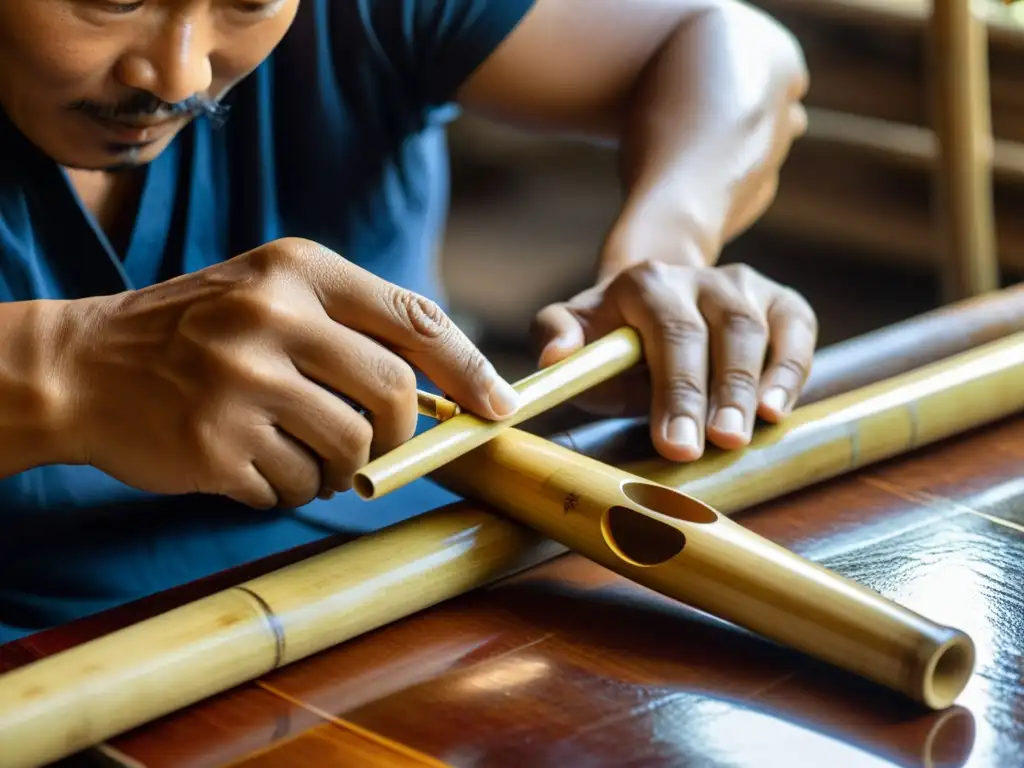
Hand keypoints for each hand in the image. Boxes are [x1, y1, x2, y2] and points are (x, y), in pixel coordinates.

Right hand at [61, 238, 520, 508]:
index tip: (500, 407)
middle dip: (398, 434)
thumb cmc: (196, 331)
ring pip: (349, 450)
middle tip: (376, 446)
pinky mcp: (216, 444)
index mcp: (299, 269)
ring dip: (338, 468)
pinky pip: (293, 487)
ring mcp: (241, 382)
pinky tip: (250, 462)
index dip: (469, 370)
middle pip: (394, 394)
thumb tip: (446, 389)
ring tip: (299, 453)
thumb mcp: (271, 294)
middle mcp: (273, 318)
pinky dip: (286, 487)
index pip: (414, 319)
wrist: (82, 364)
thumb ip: (352, 327)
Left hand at [533, 261, 816, 461]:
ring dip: (754, 387)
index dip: (677, 390)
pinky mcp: (780, 303)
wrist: (657, 300)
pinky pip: (798, 330)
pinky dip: (792, 370)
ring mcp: (743, 287)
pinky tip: (779, 411)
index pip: (670, 332)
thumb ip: (554, 336)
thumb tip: (555, 356)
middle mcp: (700, 278)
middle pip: (722, 331)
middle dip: (720, 394)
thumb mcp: (575, 330)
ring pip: (758, 331)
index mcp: (647, 283)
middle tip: (719, 445)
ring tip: (746, 435)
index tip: (676, 444)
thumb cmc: (614, 336)